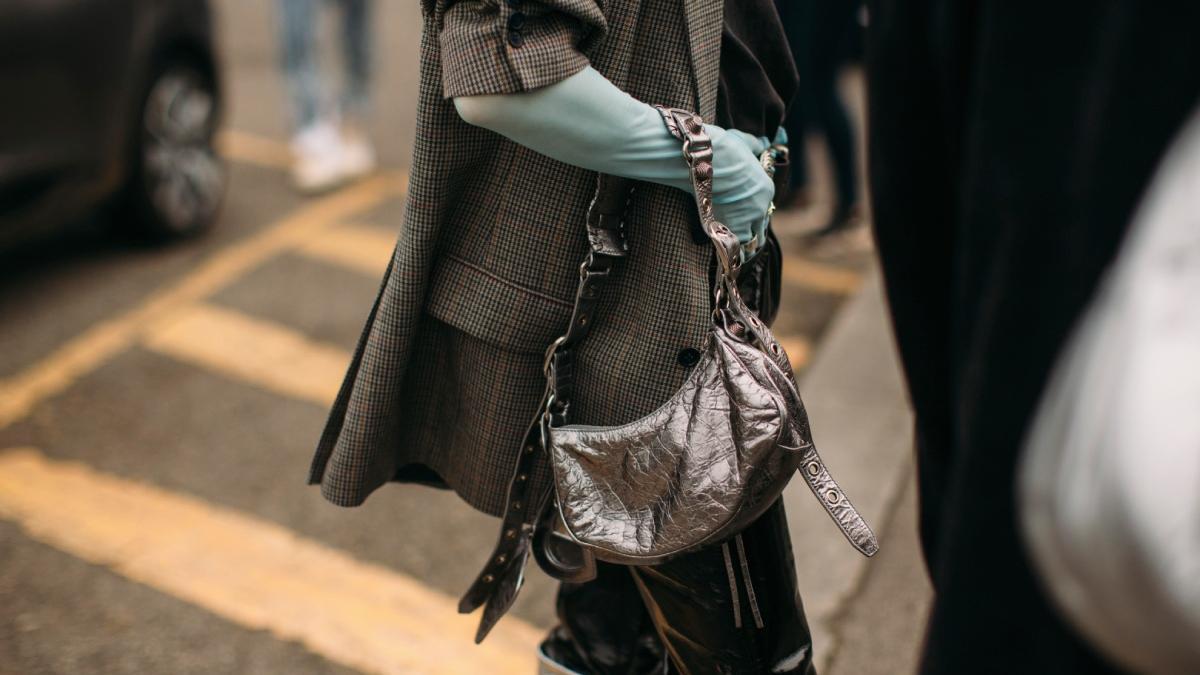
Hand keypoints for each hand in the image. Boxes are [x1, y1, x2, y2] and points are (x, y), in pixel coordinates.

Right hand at [706, 125, 773, 252]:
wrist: (704, 159)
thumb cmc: (723, 148)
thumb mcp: (744, 142)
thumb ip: (755, 145)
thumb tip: (762, 142)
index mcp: (766, 189)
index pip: (764, 211)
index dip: (754, 216)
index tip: (745, 217)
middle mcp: (759, 208)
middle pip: (759, 231)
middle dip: (751, 234)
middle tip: (739, 236)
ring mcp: (744, 220)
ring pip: (749, 243)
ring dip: (742, 246)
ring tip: (732, 250)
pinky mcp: (726, 229)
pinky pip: (734, 249)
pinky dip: (730, 253)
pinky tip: (725, 255)